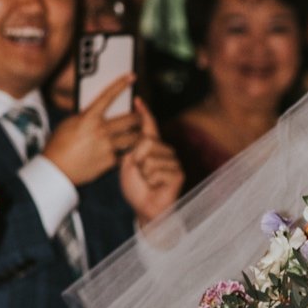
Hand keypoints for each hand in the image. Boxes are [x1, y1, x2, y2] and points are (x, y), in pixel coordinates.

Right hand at [43, 76, 141, 185]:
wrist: (56, 169)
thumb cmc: (58, 145)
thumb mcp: (69, 124)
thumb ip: (85, 117)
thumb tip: (96, 111)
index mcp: (88, 118)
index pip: (108, 96)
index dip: (121, 84)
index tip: (131, 76)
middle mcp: (101, 130)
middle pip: (130, 119)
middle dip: (138, 117)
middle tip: (141, 117)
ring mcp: (107, 146)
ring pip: (133, 138)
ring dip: (137, 135)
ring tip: (138, 135)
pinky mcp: (110, 161)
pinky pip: (123, 154)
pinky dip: (123, 153)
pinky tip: (120, 153)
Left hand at [119, 100, 183, 223]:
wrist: (145, 208)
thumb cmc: (136, 187)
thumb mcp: (129, 163)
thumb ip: (135, 146)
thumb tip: (142, 133)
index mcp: (152, 147)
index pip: (149, 126)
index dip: (144, 113)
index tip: (138, 99)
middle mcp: (165, 151)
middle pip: (146, 142)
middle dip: (137, 159)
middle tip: (141, 174)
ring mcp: (173, 161)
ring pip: (150, 157)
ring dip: (144, 173)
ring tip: (149, 181)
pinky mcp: (178, 172)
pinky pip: (158, 169)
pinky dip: (152, 180)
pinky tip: (156, 186)